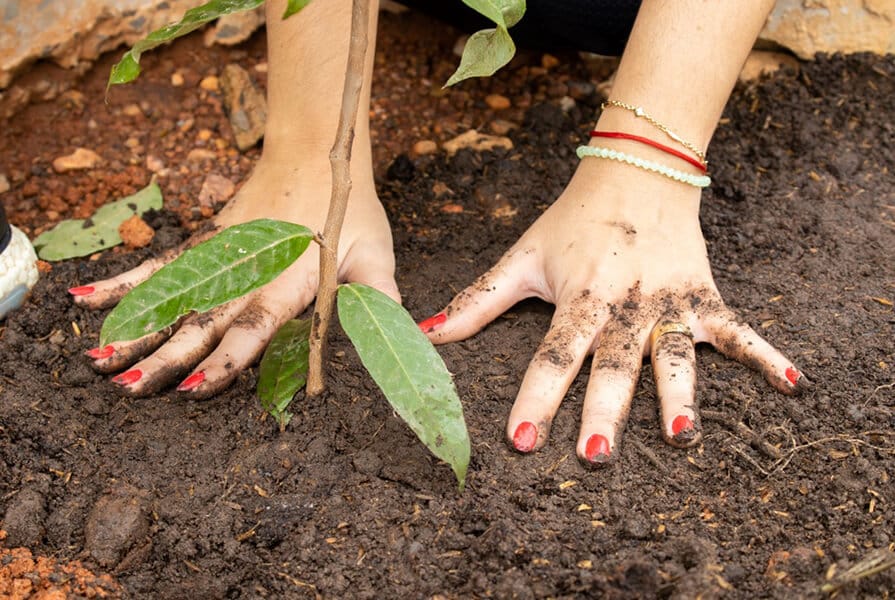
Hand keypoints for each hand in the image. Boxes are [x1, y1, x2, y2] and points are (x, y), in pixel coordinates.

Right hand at [71, 156, 398, 397]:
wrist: (316, 148)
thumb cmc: (350, 205)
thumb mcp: (375, 252)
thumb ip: (378, 295)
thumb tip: (407, 336)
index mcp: (289, 280)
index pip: (255, 324)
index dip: (228, 357)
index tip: (198, 385)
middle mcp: (248, 271)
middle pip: (202, 319)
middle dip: (167, 356)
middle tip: (131, 389)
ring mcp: (221, 255)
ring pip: (172, 296)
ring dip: (135, 327)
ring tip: (98, 359)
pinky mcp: (206, 242)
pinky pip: (159, 264)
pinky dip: (123, 281)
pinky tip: (85, 298)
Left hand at [421, 159, 806, 463]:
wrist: (636, 169)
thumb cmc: (573, 221)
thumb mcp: (522, 257)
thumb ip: (476, 301)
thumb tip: (423, 332)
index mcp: (579, 298)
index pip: (552, 354)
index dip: (535, 397)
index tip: (519, 440)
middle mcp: (624, 305)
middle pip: (612, 363)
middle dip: (603, 409)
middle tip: (593, 456)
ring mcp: (669, 301)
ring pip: (675, 352)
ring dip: (680, 392)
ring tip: (682, 434)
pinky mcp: (704, 294)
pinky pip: (738, 328)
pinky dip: (765, 354)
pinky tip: (793, 383)